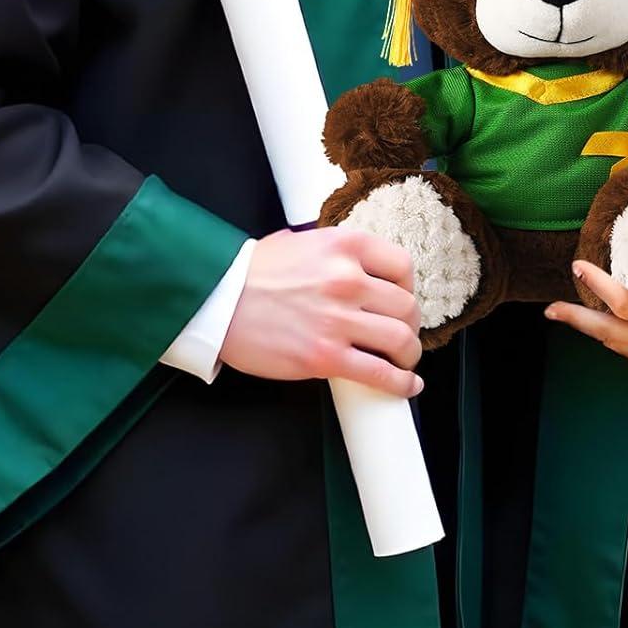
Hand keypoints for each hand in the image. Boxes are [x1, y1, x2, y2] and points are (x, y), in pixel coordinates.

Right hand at [220, 226, 423, 396]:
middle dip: (411, 325)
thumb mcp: (303, 242)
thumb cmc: (252, 272)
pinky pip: (378, 373)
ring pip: (400, 340)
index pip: (402, 266)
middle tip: (403, 334)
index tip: (405, 299)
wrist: (216, 301)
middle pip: (406, 306)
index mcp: (346, 245)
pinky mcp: (324, 357)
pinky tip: (408, 386)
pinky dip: (400, 383)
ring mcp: (338, 320)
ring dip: (409, 354)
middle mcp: (349, 279)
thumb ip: (336, 253)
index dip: (409, 288)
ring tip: (404, 361)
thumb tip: (361, 268)